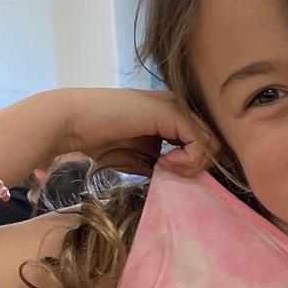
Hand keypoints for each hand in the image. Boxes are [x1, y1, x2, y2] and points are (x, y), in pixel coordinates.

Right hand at [37, 88, 219, 175]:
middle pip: (213, 143)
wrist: (73, 123)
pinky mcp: (171, 111)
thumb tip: (190, 181)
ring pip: (211, 143)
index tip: (171, 175)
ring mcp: (176, 106)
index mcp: (174, 115)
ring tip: (165, 169)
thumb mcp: (145, 157)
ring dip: (192, 165)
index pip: (206, 143)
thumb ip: (169, 164)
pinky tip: (164, 163)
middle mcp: (179, 107)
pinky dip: (187, 160)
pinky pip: (200, 141)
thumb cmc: (103, 141)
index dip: (196, 165)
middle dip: (197, 167)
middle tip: (170, 175)